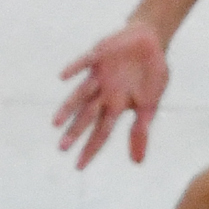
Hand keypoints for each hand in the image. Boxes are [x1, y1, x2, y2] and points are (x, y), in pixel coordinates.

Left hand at [53, 22, 171, 168]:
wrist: (152, 41)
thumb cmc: (150, 75)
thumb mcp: (150, 106)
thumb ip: (140, 131)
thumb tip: (136, 163)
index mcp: (116, 106)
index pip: (101, 132)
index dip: (90, 148)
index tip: (78, 166)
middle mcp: (104, 93)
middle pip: (87, 116)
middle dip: (75, 131)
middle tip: (62, 148)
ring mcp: (99, 74)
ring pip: (81, 93)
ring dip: (69, 106)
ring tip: (56, 123)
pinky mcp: (99, 54)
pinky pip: (85, 62)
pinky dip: (75, 68)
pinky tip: (63, 77)